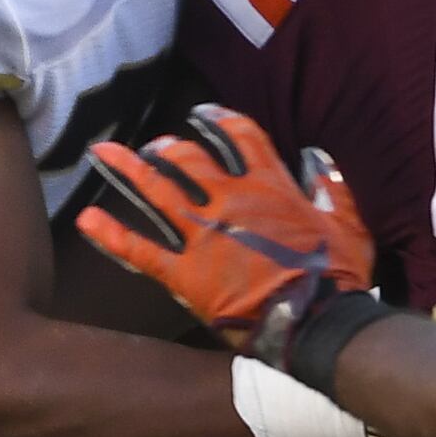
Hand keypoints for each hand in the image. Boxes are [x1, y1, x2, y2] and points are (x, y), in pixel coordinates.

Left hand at [77, 106, 371, 348]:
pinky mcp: (184, 272)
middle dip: (166, 149)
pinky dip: (110, 234)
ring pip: (157, 193)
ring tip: (103, 153)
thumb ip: (333, 187)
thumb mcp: (349, 224)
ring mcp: (203, 235)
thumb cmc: (339, 277)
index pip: (241, 137)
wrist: (317, 321)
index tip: (201, 115)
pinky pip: (139, 249)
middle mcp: (230, 202)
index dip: (219, 121)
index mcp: (271, 187)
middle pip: (188, 160)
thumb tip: (317, 156)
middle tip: (151, 146)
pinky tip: (86, 219)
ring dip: (128, 170)